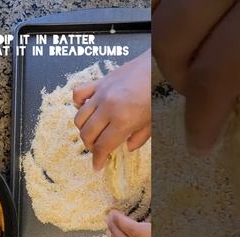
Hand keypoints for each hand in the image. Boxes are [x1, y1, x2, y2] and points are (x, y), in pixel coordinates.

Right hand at [73, 50, 151, 170]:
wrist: (160, 66)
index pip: (102, 146)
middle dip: (90, 146)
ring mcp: (101, 93)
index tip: (97, 166)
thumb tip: (127, 147)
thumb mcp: (154, 122)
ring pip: (79, 118)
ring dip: (84, 129)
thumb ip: (139, 137)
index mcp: (123, 121)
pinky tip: (87, 108)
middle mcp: (108, 108)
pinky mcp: (99, 81)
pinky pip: (78, 93)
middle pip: (87, 134)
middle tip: (98, 149)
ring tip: (93, 131)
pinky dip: (79, 104)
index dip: (98, 159)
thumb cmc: (160, 94)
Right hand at [153, 0, 239, 153]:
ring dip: (170, 39)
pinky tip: (199, 14)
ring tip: (198, 54)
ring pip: (162, 4)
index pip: (217, 72)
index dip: (202, 114)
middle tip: (200, 94)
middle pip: (173, 37)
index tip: (200, 138)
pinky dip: (175, 4)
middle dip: (178, 77)